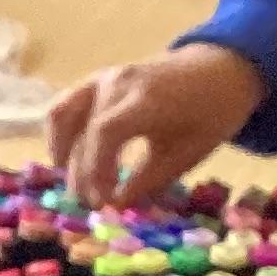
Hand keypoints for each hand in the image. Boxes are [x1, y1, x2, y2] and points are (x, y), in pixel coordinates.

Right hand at [49, 42, 265, 207]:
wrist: (218, 69)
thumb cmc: (210, 113)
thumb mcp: (189, 151)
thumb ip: (151, 179)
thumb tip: (117, 205)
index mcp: (147, 98)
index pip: (105, 133)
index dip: (97, 170)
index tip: (104, 202)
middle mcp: (117, 82)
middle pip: (83, 131)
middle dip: (82, 173)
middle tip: (91, 206)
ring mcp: (102, 78)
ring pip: (62, 115)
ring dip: (62, 153)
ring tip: (73, 185)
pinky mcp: (95, 81)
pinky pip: (65, 106)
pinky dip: (58, 133)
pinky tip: (64, 159)